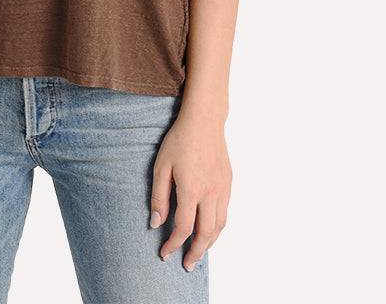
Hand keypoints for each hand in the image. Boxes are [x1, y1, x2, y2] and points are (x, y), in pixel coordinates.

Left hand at [149, 113, 231, 270]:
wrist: (204, 120)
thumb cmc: (179, 140)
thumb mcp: (161, 166)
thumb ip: (159, 196)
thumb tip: (156, 223)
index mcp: (191, 190)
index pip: (183, 228)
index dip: (173, 244)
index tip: (165, 253)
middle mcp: (210, 193)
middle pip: (205, 234)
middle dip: (196, 253)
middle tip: (187, 265)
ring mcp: (222, 188)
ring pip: (219, 226)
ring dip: (209, 243)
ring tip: (198, 252)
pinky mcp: (228, 183)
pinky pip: (225, 212)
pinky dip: (218, 227)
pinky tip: (209, 229)